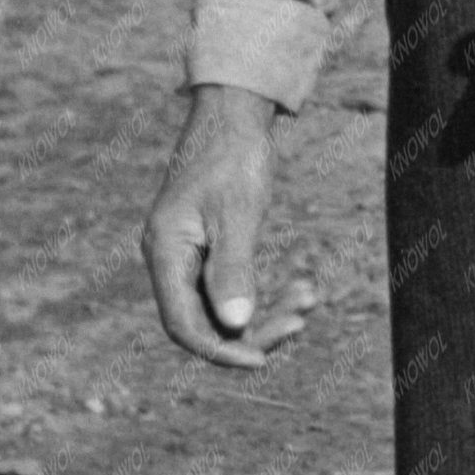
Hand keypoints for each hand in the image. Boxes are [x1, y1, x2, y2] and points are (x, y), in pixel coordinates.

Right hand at [142, 86, 308, 365]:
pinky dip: (266, 292)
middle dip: (254, 329)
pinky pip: (234, 288)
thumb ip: (233, 270)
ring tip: (310, 297)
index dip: (219, 350)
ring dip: (267, 310)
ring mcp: (188, 255)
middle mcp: (169, 259)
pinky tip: (304, 288)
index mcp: (164, 251)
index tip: (262, 361)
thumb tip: (234, 325)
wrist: (234, 112)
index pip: (182, 324)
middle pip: (205, 322)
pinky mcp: (208, 249)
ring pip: (224, 308)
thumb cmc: (234, 156)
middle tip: (301, 321)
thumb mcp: (237, 213)